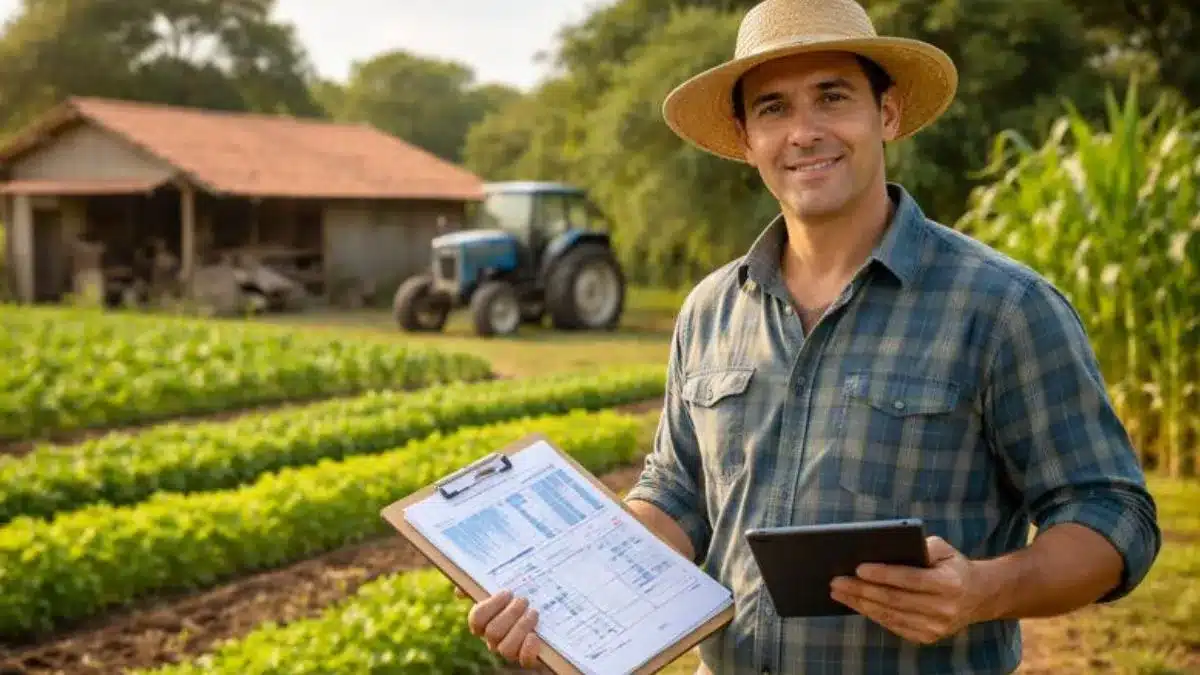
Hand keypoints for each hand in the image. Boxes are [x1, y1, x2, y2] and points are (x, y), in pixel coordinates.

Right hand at [464, 588, 542, 668]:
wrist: (551, 617)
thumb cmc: (522, 600)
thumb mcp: (505, 590)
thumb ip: (482, 587)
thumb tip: (459, 592)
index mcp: (485, 622)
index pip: (476, 619)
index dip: (491, 606)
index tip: (508, 592)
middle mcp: (494, 639)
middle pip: (492, 632)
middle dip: (510, 614)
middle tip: (524, 601)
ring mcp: (510, 650)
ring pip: (505, 649)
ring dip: (521, 628)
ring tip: (534, 613)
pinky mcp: (527, 658)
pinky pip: (524, 661)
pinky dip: (529, 648)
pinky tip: (535, 636)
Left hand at [829, 536, 992, 644]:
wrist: (977, 596)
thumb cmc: (951, 566)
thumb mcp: (942, 549)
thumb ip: (919, 545)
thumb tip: (885, 546)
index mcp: (949, 584)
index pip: (909, 579)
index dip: (882, 574)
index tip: (858, 567)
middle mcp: (943, 609)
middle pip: (894, 599)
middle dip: (861, 590)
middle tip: (837, 580)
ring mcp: (935, 627)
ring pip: (889, 615)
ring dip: (860, 604)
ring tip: (839, 592)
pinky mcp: (926, 637)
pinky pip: (893, 625)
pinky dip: (872, 614)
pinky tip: (855, 604)